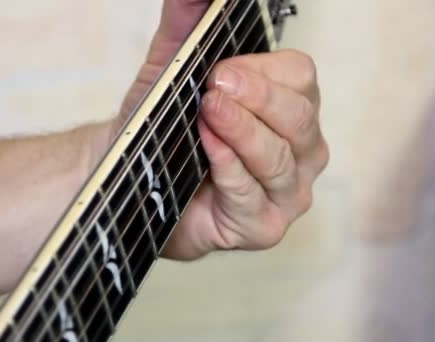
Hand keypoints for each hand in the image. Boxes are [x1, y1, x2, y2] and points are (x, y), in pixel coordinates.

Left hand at [111, 0, 328, 259]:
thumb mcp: (172, 70)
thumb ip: (186, 26)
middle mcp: (299, 152)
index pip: (300, 79)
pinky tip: (207, 147)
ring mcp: (286, 193)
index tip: (221, 68)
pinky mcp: (262, 227)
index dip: (264, 71)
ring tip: (208, 111)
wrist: (133, 177)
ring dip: (241, 131)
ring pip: (279, 157)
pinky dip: (228, 167)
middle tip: (216, 85)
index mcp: (290, 109)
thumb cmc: (164, 127)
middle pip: (299, 118)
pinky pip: (252, 194)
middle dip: (257, 99)